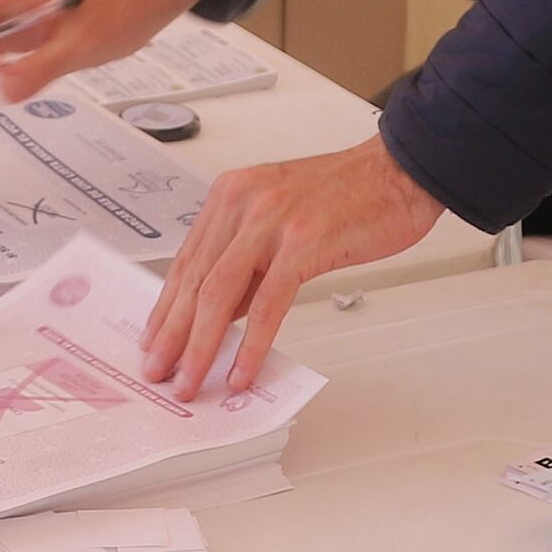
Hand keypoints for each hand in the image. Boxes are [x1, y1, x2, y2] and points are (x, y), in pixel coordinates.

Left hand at [142, 138, 437, 397]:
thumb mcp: (281, 220)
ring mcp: (272, 222)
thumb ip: (248, 262)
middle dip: (172, 334)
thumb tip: (225, 313)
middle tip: (157, 371)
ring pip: (220, 293)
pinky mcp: (303, 242)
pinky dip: (252, 343)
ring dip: (200, 345)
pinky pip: (268, 303)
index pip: (186, 261)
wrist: (399, 171)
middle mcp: (243, 203)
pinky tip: (242, 370)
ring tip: (190, 380)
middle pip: (195, 280)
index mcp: (231, 195)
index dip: (165, 308)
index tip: (153, 341)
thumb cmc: (349, 195)